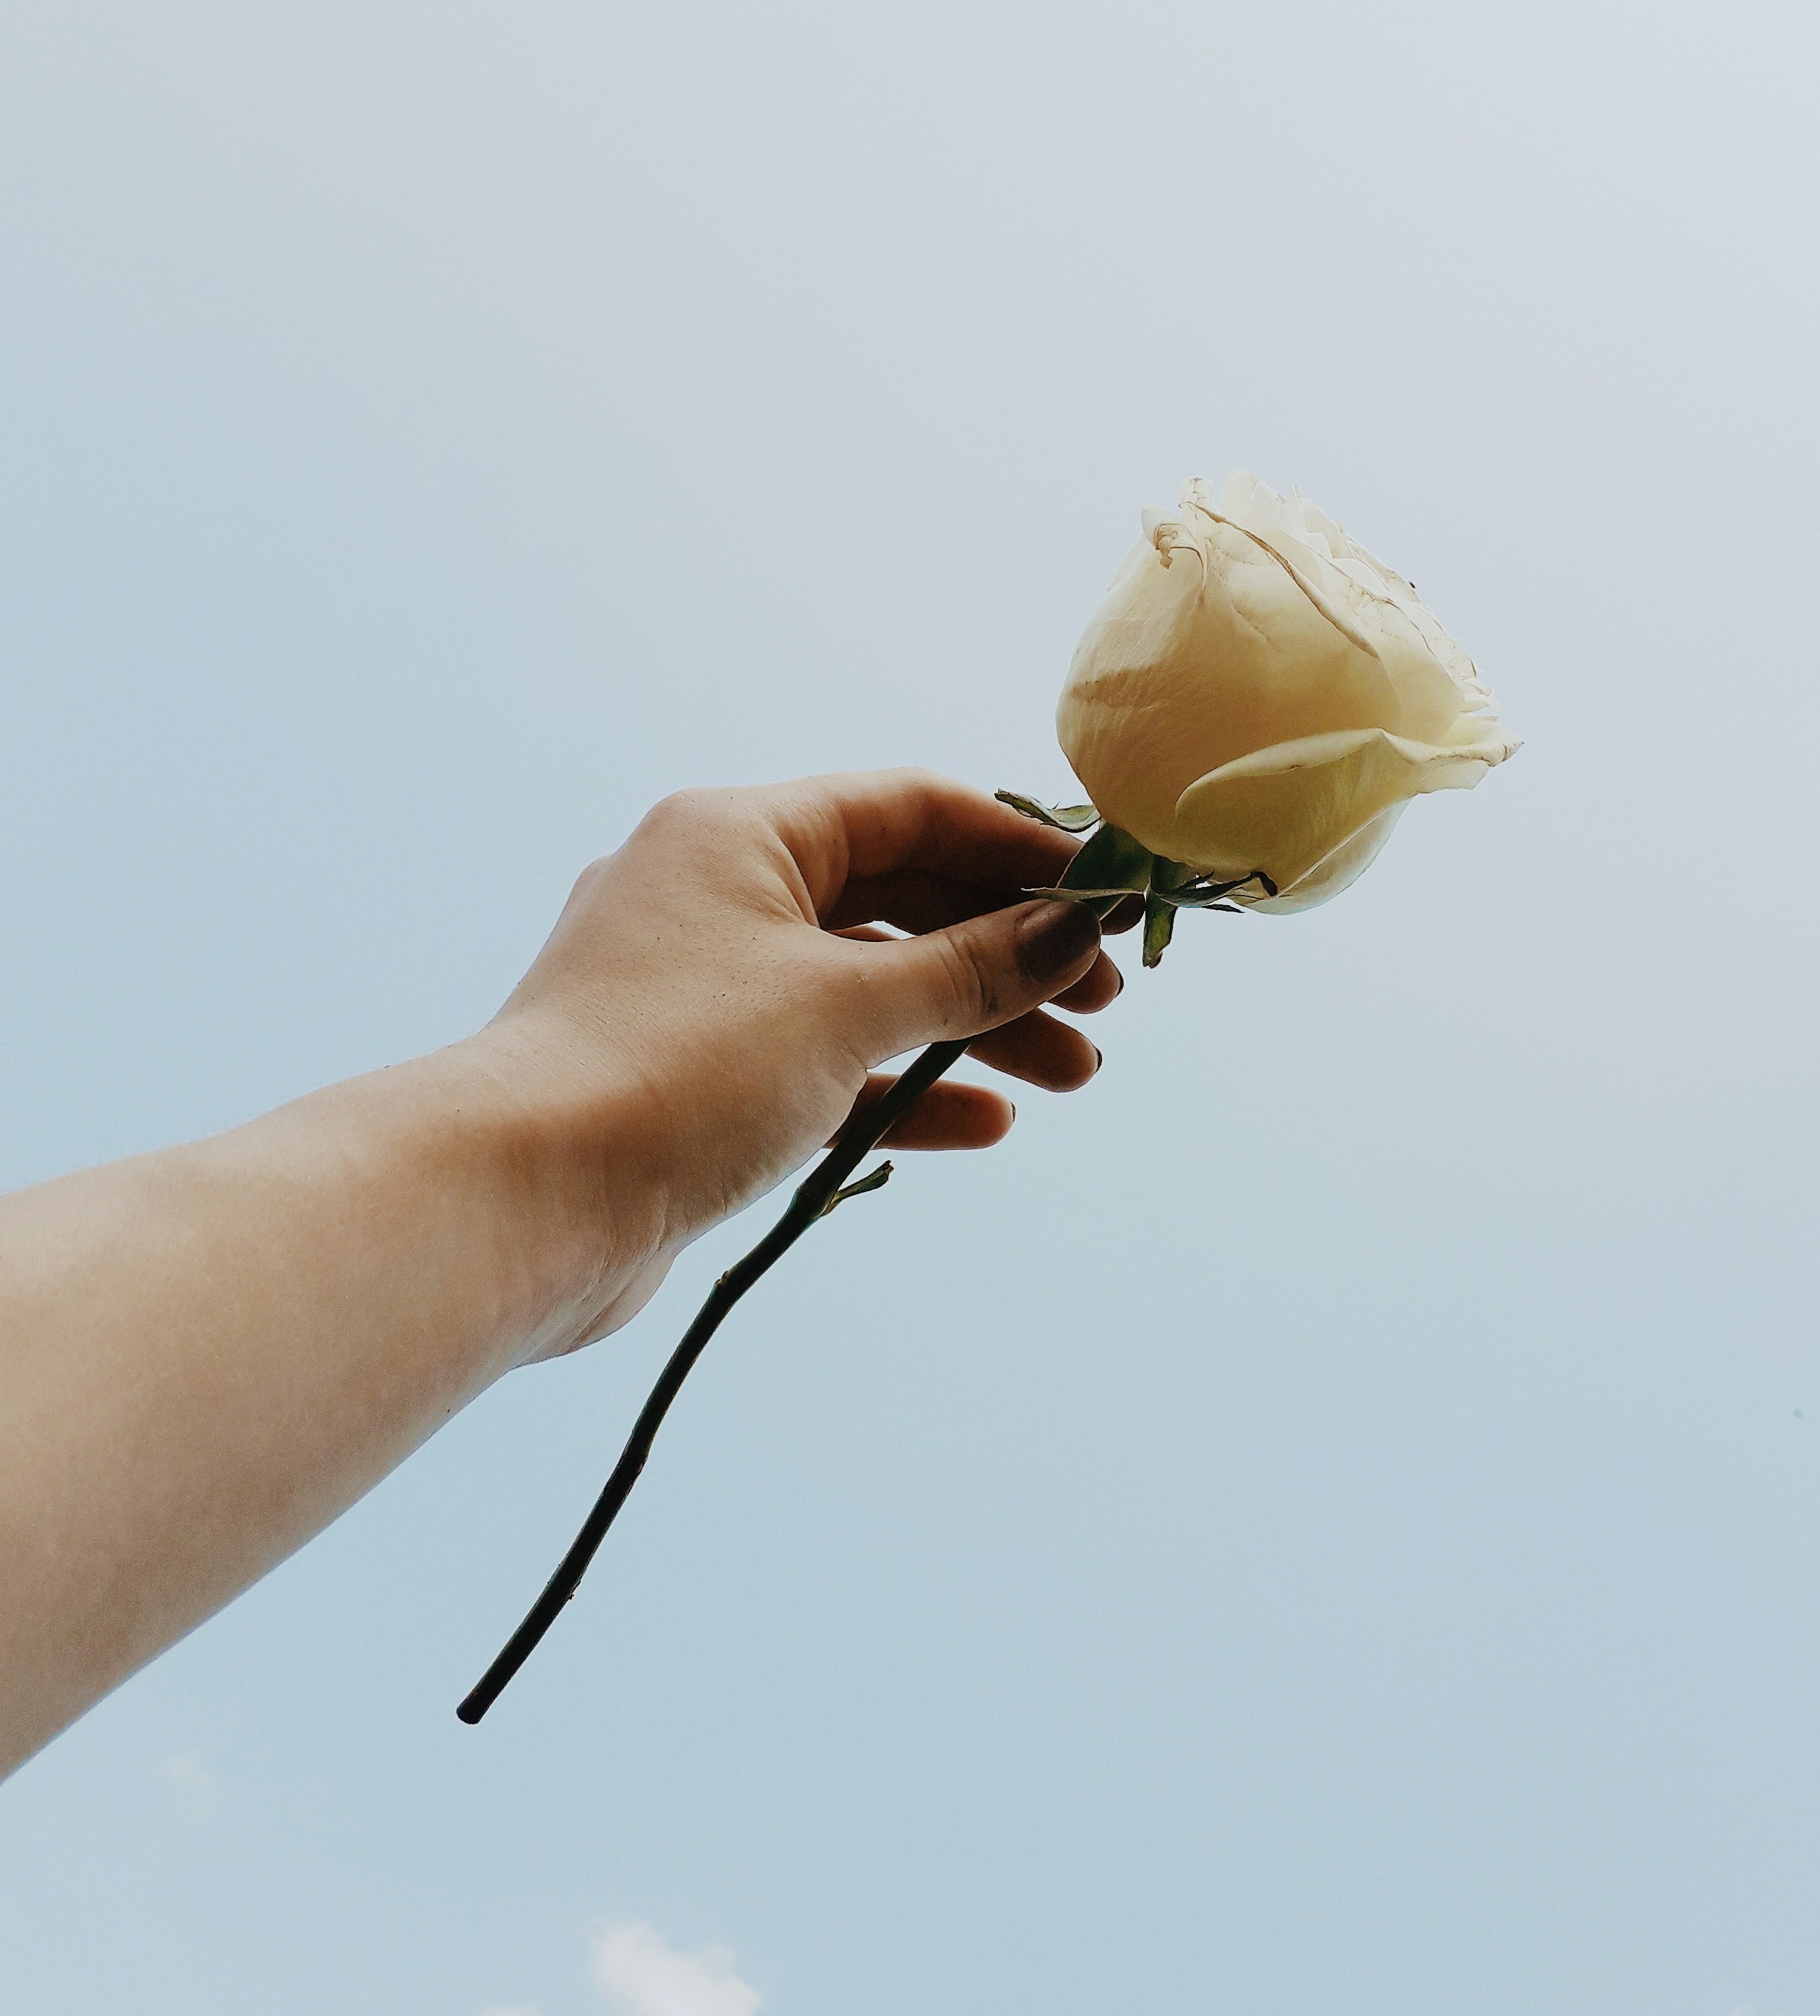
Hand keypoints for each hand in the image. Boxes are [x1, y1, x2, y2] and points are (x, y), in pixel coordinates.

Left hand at [485, 773, 1118, 1347]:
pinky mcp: (693, 1084)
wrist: (515, 1204)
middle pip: (897, 902)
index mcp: (737, 835)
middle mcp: (712, 895)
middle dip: (1007, 953)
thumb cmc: (672, 1073)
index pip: (910, 811)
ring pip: (866, 991)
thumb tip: (1070, 931)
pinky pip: (822, 1067)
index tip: (1108, 902)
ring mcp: (699, 992)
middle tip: (1101, 1007)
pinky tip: (984, 1122)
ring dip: (970, 1026)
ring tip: (1071, 1077)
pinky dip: (903, 1087)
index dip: (1020, 852)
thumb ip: (971, 968)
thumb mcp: (846, 1006)